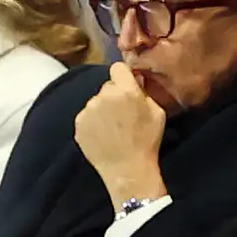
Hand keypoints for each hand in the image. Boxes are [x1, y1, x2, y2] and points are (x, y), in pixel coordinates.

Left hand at [74, 63, 169, 207]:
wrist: (127, 168)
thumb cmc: (147, 140)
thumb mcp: (157, 112)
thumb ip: (144, 92)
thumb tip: (135, 80)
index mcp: (124, 91)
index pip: (118, 68)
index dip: (123, 75)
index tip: (127, 84)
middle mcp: (102, 96)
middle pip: (107, 87)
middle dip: (114, 95)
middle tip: (123, 113)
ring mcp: (87, 110)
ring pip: (96, 102)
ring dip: (103, 109)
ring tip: (113, 127)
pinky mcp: (78, 123)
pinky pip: (87, 116)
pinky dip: (94, 122)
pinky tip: (104, 135)